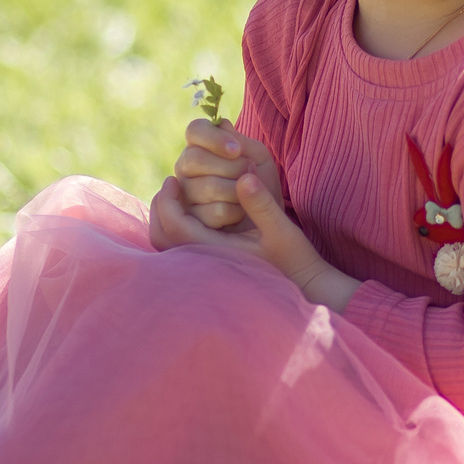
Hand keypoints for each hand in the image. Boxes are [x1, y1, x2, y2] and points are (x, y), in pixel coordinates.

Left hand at [149, 170, 359, 313]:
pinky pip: (178, 247)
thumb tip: (245, 177)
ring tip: (177, 196)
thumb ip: (261, 204)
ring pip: (167, 245)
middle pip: (162, 238)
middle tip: (171, 185)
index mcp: (216, 255)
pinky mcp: (210, 268)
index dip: (170, 200)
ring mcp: (206, 270)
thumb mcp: (281, 229)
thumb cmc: (295, 258)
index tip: (175, 179)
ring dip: (166, 218)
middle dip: (161, 209)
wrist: (303, 286)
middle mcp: (205, 265)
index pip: (175, 227)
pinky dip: (174, 227)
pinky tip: (189, 211)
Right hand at [170, 117, 282, 232]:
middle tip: (250, 171)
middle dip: (231, 167)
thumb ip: (240, 141)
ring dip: (237, 190)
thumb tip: (221, 124)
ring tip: (248, 192)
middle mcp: (186, 167)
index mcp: (200, 145)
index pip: (194, 130)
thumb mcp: (257, 157)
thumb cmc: (259, 181)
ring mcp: (184, 194)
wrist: (266, 215)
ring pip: (206, 186)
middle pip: (194, 158)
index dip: (214, 138)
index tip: (237, 150)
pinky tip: (241, 211)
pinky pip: (212, 213)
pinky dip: (235, 212)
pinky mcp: (191, 221)